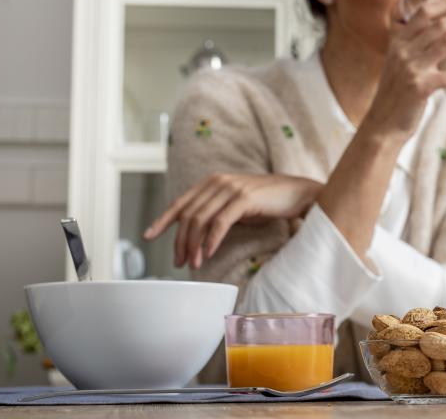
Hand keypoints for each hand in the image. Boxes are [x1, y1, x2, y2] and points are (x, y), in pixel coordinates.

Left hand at [143, 173, 321, 268]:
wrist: (297, 192)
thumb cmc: (267, 201)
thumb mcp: (235, 204)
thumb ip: (216, 211)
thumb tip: (195, 233)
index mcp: (212, 182)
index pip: (181, 202)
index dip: (162, 220)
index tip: (148, 236)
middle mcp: (218, 182)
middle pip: (188, 215)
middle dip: (180, 241)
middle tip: (179, 262)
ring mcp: (231, 188)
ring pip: (201, 219)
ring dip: (194, 245)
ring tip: (193, 264)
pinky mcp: (244, 198)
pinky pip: (220, 223)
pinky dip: (211, 241)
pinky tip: (208, 254)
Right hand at [362, 0, 445, 139]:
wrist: (382, 124)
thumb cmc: (396, 94)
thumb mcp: (397, 64)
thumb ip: (412, 48)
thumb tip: (442, 36)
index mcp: (398, 41)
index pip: (424, 11)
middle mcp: (403, 50)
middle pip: (441, 25)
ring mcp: (411, 68)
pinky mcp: (420, 88)